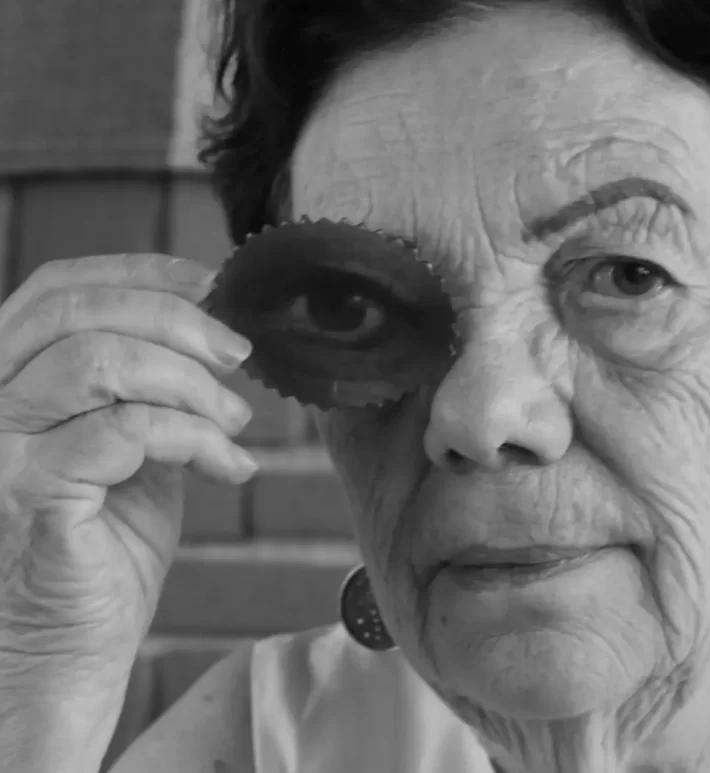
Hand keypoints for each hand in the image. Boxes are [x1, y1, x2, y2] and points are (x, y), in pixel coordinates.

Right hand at [0, 254, 257, 688]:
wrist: (61, 658)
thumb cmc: (98, 553)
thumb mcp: (127, 451)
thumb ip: (147, 392)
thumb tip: (213, 338)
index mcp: (5, 381)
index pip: (56, 288)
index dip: (139, 271)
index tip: (211, 283)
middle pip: (78, 310)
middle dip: (177, 320)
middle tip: (238, 356)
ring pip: (101, 361)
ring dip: (192, 384)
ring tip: (235, 421)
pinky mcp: (26, 496)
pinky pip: (127, 431)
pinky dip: (196, 438)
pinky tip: (228, 467)